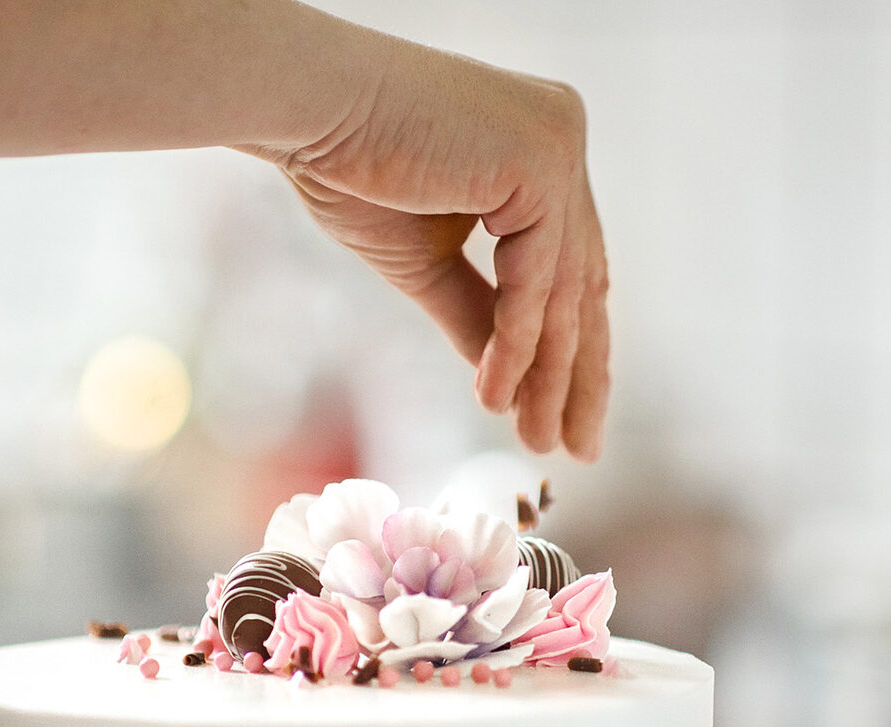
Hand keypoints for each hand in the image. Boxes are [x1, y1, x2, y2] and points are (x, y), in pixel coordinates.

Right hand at [280, 46, 608, 458]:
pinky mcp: (541, 162)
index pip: (568, 272)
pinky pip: (536, 281)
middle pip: (581, 286)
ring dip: (549, 377)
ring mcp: (559, 147)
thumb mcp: (427, 266)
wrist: (309, 114)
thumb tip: (508, 380)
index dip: (568, 352)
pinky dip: (518, 346)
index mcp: (539, 159)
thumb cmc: (352, 172)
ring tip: (538, 440)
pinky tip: (497, 399)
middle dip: (577, 377)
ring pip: (564, 292)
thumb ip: (476, 315)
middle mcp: (561, 144)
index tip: (562, 417)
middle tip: (574, 447)